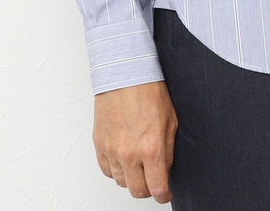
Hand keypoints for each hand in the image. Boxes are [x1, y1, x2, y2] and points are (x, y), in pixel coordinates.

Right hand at [93, 81, 177, 202]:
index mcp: (151, 148)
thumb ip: (168, 150)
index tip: (165, 194)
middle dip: (147, 189)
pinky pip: (106, 170)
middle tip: (152, 181)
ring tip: (138, 164)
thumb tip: (164, 169)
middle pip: (137, 190)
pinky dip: (115, 169)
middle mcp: (130, 154)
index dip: (163, 195)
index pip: (157, 187)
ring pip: (121, 181)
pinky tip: (123, 158)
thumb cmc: (148, 90)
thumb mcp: (170, 120)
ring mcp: (112, 150)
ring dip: (131, 178)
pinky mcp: (99, 144)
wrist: (125, 73)